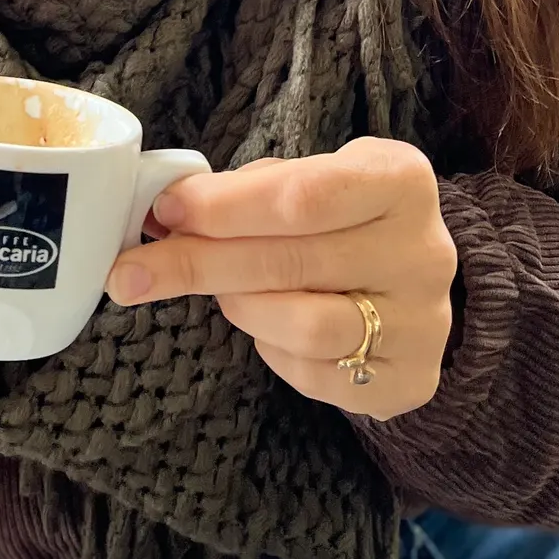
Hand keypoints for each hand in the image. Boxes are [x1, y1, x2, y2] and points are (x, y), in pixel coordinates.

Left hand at [104, 137, 456, 419]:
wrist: (413, 279)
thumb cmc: (346, 216)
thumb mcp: (314, 177)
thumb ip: (252, 189)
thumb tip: (167, 212)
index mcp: (401, 181)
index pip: (304, 196)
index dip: (226, 207)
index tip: (165, 211)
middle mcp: (423, 252)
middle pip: (293, 262)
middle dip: (199, 263)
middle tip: (134, 270)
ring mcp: (424, 324)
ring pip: (304, 325)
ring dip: (239, 306)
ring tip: (222, 292)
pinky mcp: (409, 381)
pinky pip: (317, 376)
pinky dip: (273, 349)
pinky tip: (269, 325)